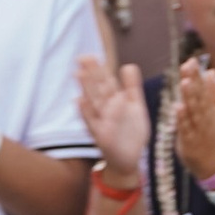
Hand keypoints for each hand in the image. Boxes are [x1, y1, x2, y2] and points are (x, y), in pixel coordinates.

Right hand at [77, 52, 149, 179]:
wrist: (130, 159)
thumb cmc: (131, 132)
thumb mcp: (135, 106)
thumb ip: (132, 87)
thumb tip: (128, 65)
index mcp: (115, 101)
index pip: (105, 82)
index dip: (99, 69)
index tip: (91, 55)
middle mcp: (106, 110)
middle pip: (97, 89)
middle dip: (91, 74)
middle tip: (82, 57)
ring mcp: (102, 122)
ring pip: (93, 102)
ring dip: (85, 89)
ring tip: (78, 74)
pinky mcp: (101, 135)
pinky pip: (91, 122)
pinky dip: (85, 113)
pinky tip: (78, 101)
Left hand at [174, 52, 214, 182]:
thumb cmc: (212, 134)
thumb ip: (214, 93)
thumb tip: (212, 72)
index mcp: (211, 108)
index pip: (204, 88)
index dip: (197, 75)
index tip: (191, 60)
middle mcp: (206, 116)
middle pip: (199, 96)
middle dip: (193, 81)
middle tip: (188, 65)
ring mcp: (198, 128)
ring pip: (194, 111)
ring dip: (190, 97)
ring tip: (184, 82)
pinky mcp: (190, 140)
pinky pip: (185, 128)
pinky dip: (182, 118)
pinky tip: (177, 107)